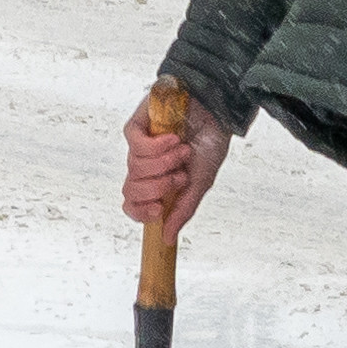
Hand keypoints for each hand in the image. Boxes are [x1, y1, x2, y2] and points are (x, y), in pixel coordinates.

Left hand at [121, 87, 234, 234]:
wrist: (216, 108)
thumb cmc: (210, 142)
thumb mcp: (202, 182)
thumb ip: (183, 210)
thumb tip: (167, 239)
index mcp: (158, 182)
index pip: (133, 205)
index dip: (140, 212)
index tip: (158, 210)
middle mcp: (144, 166)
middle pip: (130, 190)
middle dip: (157, 187)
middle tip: (179, 177)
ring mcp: (138, 146)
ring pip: (135, 168)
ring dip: (164, 163)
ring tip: (183, 151)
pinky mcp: (137, 126)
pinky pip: (136, 146)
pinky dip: (157, 146)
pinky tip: (173, 139)